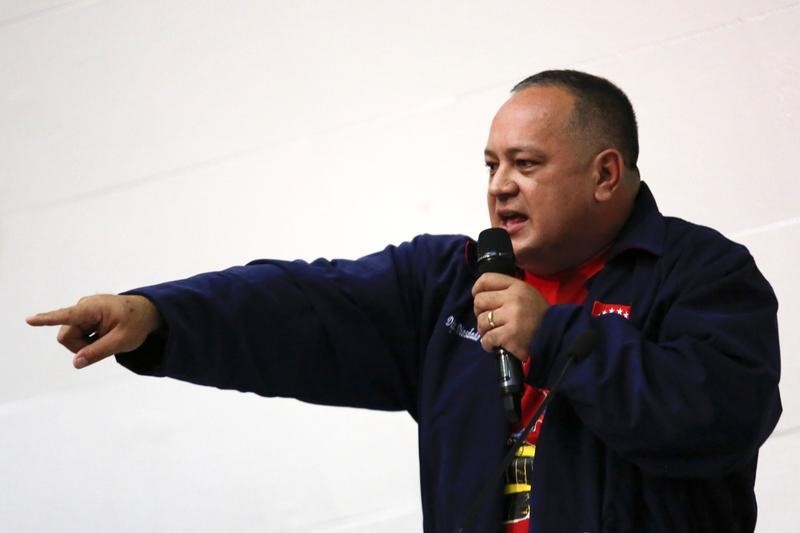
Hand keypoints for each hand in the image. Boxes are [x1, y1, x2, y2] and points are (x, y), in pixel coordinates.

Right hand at [26, 294, 162, 368]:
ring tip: (107, 338)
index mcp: (93, 308)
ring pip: (71, 338)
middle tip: (105, 344)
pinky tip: (103, 335)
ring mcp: (82, 311)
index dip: (47, 320)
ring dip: (86, 344)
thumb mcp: (122, 341)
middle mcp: (84, 307)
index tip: (30, 320)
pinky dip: (89, 341)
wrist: (148, 312)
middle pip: (67, 337)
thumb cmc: (137, 323)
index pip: (68, 315)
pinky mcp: (84, 317)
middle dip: (81, 347)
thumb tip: (76, 362)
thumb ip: (98, 352)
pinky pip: (78, 335)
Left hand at [472, 273, 548, 360]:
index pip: (487, 279)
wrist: (554, 336)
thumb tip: (480, 294)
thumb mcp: (527, 294)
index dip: (477, 288)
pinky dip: (487, 343)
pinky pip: (487, 338)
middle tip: (488, 319)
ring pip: (481, 321)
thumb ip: (507, 291)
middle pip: (479, 300)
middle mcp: (513, 298)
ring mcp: (511, 317)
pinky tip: (495, 344)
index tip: (477, 297)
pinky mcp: (509, 335)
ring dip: (484, 330)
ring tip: (493, 333)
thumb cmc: (538, 316)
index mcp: (517, 286)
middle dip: (480, 311)